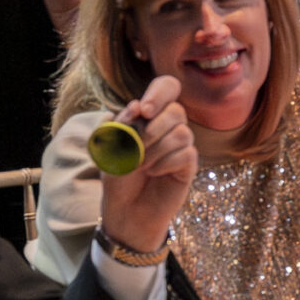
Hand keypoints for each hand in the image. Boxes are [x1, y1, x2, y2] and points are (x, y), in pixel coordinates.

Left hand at [97, 75, 196, 258]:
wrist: (125, 211)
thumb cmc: (118, 177)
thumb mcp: (111, 149)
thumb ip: (122, 125)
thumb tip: (136, 105)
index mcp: (150, 116)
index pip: (166, 88)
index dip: (159, 94)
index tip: (144, 111)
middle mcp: (169, 127)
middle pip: (176, 110)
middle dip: (153, 129)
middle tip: (137, 148)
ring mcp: (181, 146)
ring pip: (182, 133)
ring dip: (157, 150)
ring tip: (142, 166)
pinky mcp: (189, 166)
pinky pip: (186, 154)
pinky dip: (166, 163)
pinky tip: (154, 173)